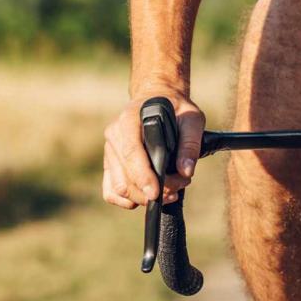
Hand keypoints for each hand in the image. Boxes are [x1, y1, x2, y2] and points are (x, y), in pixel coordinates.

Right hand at [102, 86, 204, 208]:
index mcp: (130, 120)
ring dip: (143, 198)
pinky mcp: (110, 164)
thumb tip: (185, 171)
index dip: (143, 176)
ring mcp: (109, 150)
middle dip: (150, 192)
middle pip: (125, 177)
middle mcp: (114, 135)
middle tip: (176, 189)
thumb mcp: (191, 119)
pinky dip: (127, 200)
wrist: (158, 100)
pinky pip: (110, 191)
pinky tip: (146, 197)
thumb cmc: (175, 109)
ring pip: (119, 187)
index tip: (156, 193)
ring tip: (169, 192)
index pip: (131, 152)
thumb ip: (190, 144)